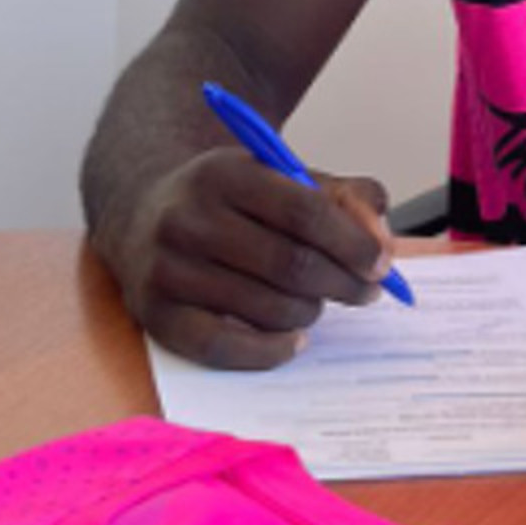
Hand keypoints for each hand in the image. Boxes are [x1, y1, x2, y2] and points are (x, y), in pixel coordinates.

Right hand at [114, 148, 395, 369]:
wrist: (144, 211)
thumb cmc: (233, 199)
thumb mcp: (283, 176)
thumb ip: (344, 197)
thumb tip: (380, 242)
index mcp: (224, 173)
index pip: (305, 212)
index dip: (353, 243)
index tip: (381, 263)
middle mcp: (188, 218)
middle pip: (290, 264)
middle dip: (342, 283)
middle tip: (365, 290)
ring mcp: (166, 269)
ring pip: (266, 308)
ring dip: (309, 312)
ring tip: (316, 301)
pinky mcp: (155, 315)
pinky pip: (223, 348)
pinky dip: (270, 351)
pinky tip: (293, 339)